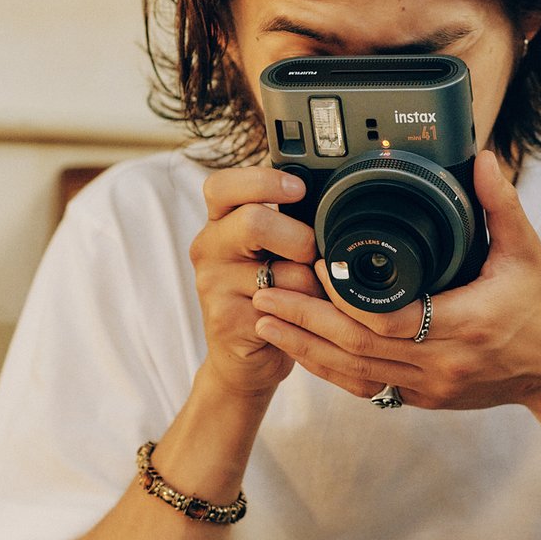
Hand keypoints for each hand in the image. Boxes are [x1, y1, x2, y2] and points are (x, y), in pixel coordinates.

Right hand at [189, 165, 318, 399]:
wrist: (244, 358)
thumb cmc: (268, 295)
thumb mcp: (271, 251)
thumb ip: (285, 224)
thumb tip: (332, 203)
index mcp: (219, 222)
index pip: (222, 185)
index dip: (263, 181)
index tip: (298, 188)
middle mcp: (208, 248)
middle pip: (253, 222)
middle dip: (299, 238)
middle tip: (312, 254)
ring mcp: (213, 285)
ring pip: (281, 270)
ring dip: (311, 284)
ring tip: (312, 294)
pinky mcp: (227, 320)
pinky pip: (283, 307)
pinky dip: (305, 311)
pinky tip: (300, 317)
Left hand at [251, 149, 540, 409]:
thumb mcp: (527, 252)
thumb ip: (499, 203)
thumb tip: (478, 156)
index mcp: (466, 325)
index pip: (389, 319)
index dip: (344, 298)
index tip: (311, 269)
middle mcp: (442, 364)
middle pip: (357, 349)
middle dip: (305, 323)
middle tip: (263, 295)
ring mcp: (430, 388)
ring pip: (354, 374)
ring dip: (306, 349)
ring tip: (265, 322)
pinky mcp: (423, 399)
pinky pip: (367, 389)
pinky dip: (330, 370)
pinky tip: (300, 351)